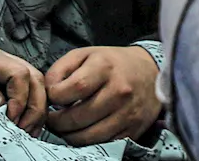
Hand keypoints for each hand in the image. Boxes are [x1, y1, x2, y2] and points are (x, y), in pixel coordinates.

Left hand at [0, 15, 47, 136]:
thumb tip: (0, 103)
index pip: (19, 73)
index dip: (21, 99)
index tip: (8, 120)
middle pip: (32, 76)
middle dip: (35, 105)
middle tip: (23, 131)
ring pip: (30, 80)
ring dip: (33, 105)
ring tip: (25, 130)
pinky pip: (17, 86)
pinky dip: (24, 103)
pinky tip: (17, 121)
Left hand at [45, 46, 162, 145]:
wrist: (150, 71)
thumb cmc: (112, 62)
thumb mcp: (85, 54)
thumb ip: (61, 68)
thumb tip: (48, 90)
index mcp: (105, 67)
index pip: (74, 88)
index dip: (55, 97)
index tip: (51, 98)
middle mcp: (119, 91)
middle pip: (79, 117)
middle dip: (57, 122)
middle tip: (52, 119)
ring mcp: (127, 113)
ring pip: (89, 136)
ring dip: (70, 136)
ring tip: (64, 127)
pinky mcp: (133, 130)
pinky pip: (104, 143)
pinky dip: (88, 141)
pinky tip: (82, 131)